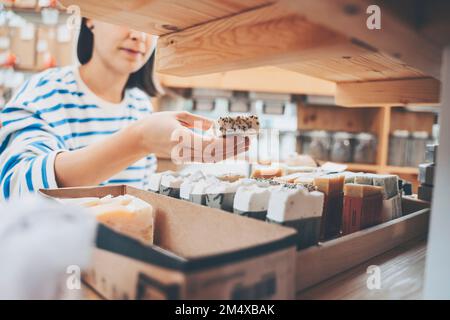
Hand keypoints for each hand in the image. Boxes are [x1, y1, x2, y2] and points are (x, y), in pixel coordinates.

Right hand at [134, 111, 249, 162]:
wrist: (141, 138)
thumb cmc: (158, 122)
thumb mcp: (179, 115)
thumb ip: (199, 122)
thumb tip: (218, 126)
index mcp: (181, 139)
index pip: (209, 145)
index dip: (227, 142)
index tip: (240, 137)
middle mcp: (184, 151)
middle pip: (214, 154)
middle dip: (233, 148)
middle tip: (249, 140)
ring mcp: (185, 157)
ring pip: (212, 158)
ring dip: (230, 153)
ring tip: (245, 145)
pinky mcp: (186, 159)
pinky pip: (207, 158)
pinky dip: (221, 155)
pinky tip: (232, 149)